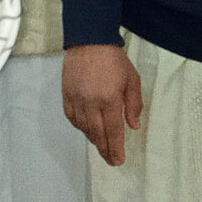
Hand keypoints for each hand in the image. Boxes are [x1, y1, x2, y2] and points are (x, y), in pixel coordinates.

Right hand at [63, 43, 144, 167]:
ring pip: (84, 127)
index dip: (116, 148)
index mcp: (110, 99)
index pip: (113, 131)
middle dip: (105, 149)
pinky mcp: (67, 94)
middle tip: (111, 160)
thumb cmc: (114, 59)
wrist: (89, 41)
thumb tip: (133, 126)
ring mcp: (77, 99)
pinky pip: (72, 117)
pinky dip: (79, 126)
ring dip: (93, 139)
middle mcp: (91, 102)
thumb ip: (133, 104)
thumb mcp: (132, 80)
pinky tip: (86, 129)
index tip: (119, 161)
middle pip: (97, 133)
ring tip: (101, 146)